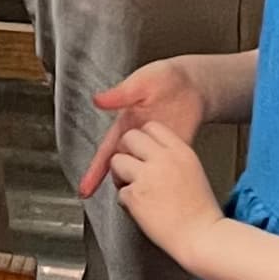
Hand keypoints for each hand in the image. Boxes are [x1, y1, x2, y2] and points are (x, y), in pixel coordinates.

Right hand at [76, 60, 213, 198]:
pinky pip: (164, 170)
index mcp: (125, 126)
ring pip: (141, 173)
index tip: (84, 190)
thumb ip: (120, 94)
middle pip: (121, 168)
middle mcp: (138, 140)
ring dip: (138, 185)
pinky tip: (161, 193)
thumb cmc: (164, 78)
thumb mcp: (140, 83)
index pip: (106, 153)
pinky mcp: (174, 152)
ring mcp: (156, 148)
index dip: (94, 172)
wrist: (193, 84)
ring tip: (140, 200)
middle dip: (117, 183)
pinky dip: (161, 181)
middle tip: (120, 196)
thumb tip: (98, 99)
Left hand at [106, 121, 224, 252]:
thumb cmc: (200, 211)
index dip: (143, 139)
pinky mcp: (135, 195)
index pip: (152, 127)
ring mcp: (147, 176)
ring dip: (120, 175)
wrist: (202, 236)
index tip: (143, 152)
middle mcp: (163, 159)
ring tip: (133, 189)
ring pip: (116, 161)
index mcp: (181, 151)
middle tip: (131, 168)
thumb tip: (149, 154)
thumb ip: (171, 158)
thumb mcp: (192, 171)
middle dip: (125, 152)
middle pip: (129, 137)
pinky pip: (119, 192)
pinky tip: (141, 210)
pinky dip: (126, 202)